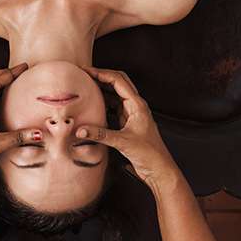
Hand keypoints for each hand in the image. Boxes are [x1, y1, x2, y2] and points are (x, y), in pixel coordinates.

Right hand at [75, 66, 176, 187]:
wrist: (159, 169)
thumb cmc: (149, 154)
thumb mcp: (123, 142)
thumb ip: (101, 135)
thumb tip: (80, 130)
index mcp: (137, 105)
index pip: (118, 80)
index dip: (101, 73)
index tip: (86, 71)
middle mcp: (135, 105)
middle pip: (118, 82)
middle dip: (101, 76)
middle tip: (84, 74)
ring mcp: (132, 113)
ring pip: (115, 94)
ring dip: (102, 88)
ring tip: (86, 86)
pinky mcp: (128, 122)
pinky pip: (114, 106)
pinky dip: (104, 102)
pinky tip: (93, 104)